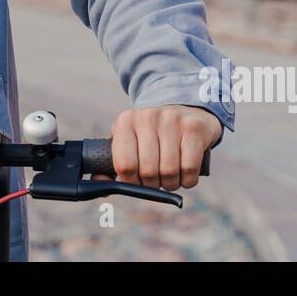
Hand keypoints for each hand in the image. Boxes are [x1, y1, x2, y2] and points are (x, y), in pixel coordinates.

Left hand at [105, 105, 221, 190]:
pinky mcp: (194, 128)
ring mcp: (172, 121)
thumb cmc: (152, 134)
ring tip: (170, 177)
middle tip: (156, 180)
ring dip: (171, 183)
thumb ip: (114, 162)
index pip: (124, 164)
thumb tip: (101, 185)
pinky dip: (187, 180)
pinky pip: (189, 169)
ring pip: (169, 172)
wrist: (186, 110)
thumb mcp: (130, 140)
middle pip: (148, 171)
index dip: (131, 181)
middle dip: (152, 184)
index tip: (137, 181)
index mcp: (126, 121)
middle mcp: (148, 117)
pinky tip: (185, 174)